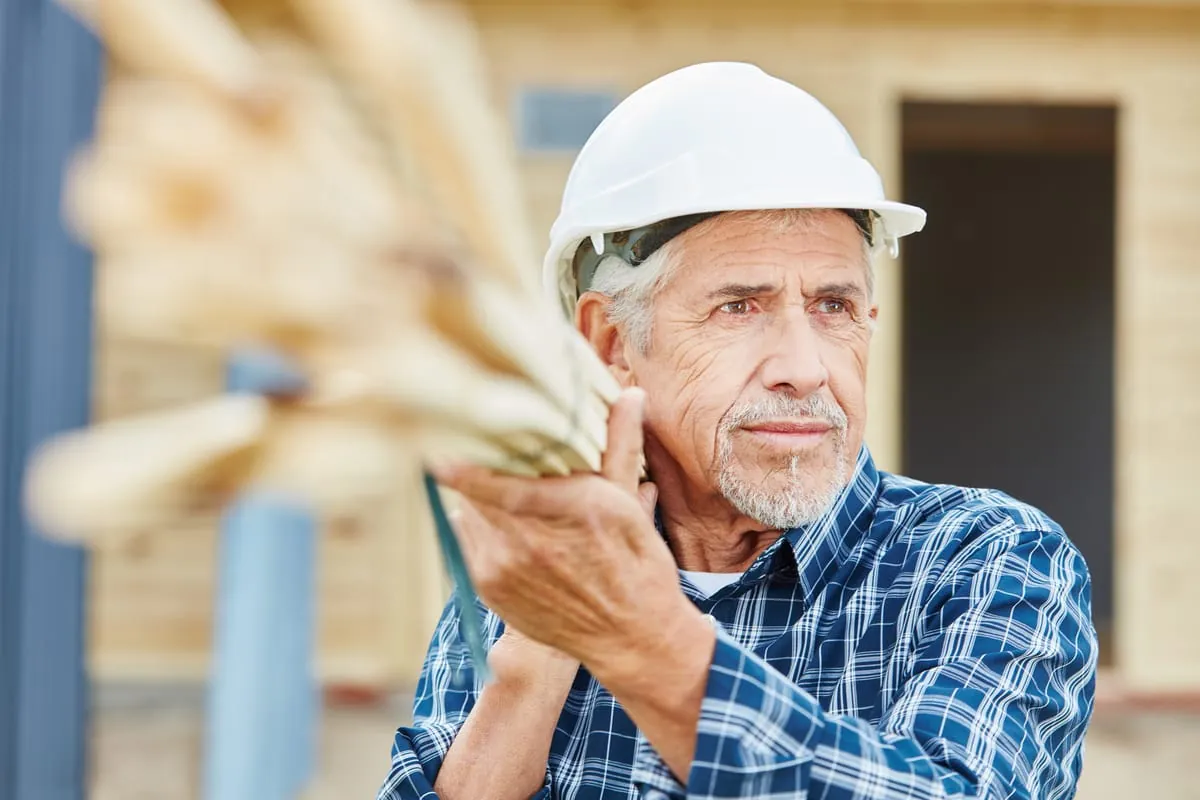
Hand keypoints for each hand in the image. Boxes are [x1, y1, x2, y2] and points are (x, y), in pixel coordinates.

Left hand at [436, 388, 685, 678]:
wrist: (630, 638)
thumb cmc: (637, 566)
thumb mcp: (629, 503)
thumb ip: (620, 444)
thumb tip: (631, 395)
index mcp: (565, 508)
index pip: (492, 479)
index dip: (459, 461)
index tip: (436, 444)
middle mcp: (526, 540)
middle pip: (473, 490)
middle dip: (477, 468)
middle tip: (480, 447)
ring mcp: (502, 567)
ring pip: (468, 513)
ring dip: (479, 501)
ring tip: (500, 494)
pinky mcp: (488, 589)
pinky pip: (467, 542)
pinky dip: (479, 530)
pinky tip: (505, 529)